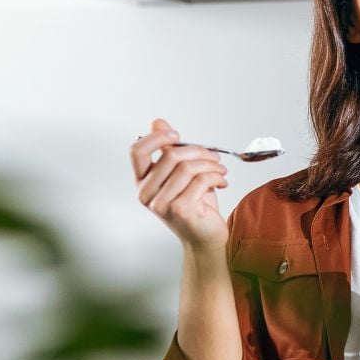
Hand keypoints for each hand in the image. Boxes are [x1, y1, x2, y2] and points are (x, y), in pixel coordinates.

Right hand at [130, 118, 229, 251]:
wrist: (206, 237)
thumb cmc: (194, 205)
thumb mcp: (181, 174)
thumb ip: (168, 150)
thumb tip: (157, 122)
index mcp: (143, 182)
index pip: (137, 151)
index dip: (156, 137)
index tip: (176, 135)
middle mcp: (146, 194)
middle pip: (170, 155)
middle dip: (198, 151)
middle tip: (213, 155)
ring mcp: (161, 204)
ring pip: (188, 167)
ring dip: (211, 164)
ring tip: (220, 170)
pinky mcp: (180, 210)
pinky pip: (201, 180)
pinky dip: (217, 177)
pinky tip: (221, 182)